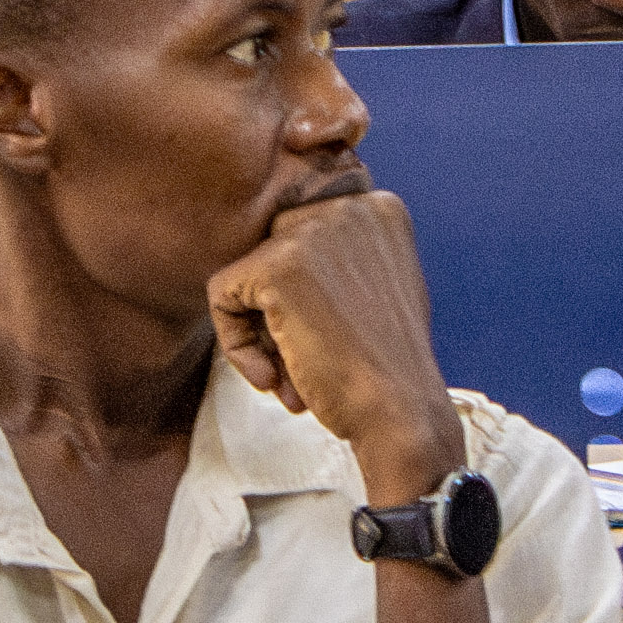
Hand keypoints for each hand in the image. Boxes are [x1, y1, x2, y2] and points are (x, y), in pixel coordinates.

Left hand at [206, 183, 461, 497]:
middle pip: (273, 249)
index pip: (303, 234)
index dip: (302, 297)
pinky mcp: (278, 265)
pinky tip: (272, 379)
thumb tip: (276, 265)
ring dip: (261, 335)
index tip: (324, 339)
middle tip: (299, 364)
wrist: (400, 415)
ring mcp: (314, 233)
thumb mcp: (378, 293)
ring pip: (247, 275)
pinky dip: (237, 345)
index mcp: (379, 210)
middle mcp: (351, 207)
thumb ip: (338, 264)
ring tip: (291, 382)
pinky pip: (223, 295)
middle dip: (276, 313)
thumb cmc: (387, 371)